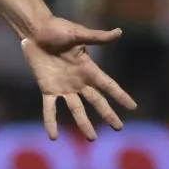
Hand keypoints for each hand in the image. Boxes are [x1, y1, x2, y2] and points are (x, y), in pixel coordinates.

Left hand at [21, 16, 136, 140]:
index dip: (120, 95)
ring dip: (84, 124)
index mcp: (88, 68)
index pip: (108, 85)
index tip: (132, 106)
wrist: (35, 31)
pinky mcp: (48, 89)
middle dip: (107, 114)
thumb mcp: (78, 33)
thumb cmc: (58, 29)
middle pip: (96, 101)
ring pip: (76, 109)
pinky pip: (50, 108)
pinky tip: (53, 137)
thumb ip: (98, 37)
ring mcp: (63, 87)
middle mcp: (78, 81)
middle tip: (118, 127)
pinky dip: (51, 122)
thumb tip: (120, 32)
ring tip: (92, 138)